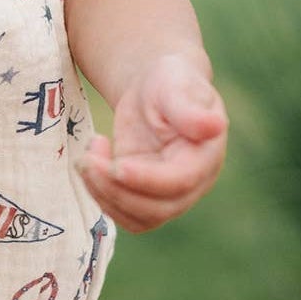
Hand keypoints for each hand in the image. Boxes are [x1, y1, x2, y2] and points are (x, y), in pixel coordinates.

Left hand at [73, 52, 227, 232]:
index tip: (119, 165)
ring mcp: (168, 193)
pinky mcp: (144, 193)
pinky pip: (124, 212)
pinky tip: (91, 161)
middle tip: (88, 160)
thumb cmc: (169, 81)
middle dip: (118, 190)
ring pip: (139, 218)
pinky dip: (101, 195)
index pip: (180, 181)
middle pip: (158, 209)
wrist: (155, 88)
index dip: (148, 179)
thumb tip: (214, 126)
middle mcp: (192, 183)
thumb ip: (188, 108)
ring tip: (86, 159)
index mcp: (205, 157)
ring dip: (105, 195)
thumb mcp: (176, 84)